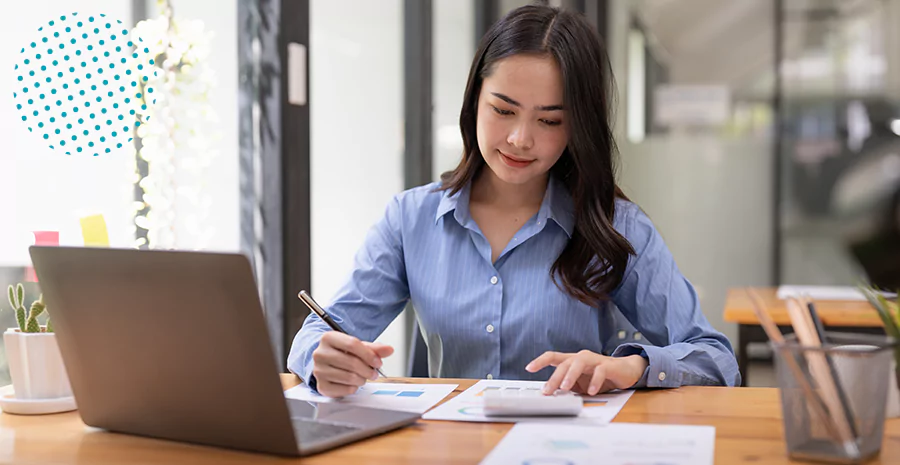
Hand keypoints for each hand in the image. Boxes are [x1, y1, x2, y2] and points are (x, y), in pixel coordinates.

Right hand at [312, 332, 393, 397]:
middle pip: (352, 362)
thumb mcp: (358, 347)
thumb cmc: (342, 354)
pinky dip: (354, 388)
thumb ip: (374, 349)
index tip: (378, 362)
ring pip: (349, 377)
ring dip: (362, 379)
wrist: (327, 364)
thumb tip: (389, 349)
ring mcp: (319, 370)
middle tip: (374, 373)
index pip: (352, 344)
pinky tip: (353, 383)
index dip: (369, 355)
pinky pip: (345, 389)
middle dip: (368, 370)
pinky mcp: (322, 386)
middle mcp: (320, 353)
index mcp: (328, 338)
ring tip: (363, 377)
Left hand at [525, 350, 647, 395]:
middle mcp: (581, 357)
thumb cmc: (599, 376)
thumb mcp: (580, 384)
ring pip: (579, 363)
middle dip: (554, 378)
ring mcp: (594, 360)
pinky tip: (591, 391)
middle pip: (564, 363)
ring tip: (565, 387)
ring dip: (570, 375)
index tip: (528, 368)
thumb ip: (567, 387)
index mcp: (572, 360)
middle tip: (546, 391)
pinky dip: (594, 382)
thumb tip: (552, 396)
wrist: (625, 371)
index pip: (553, 356)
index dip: (540, 361)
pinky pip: (599, 371)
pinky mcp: (608, 366)